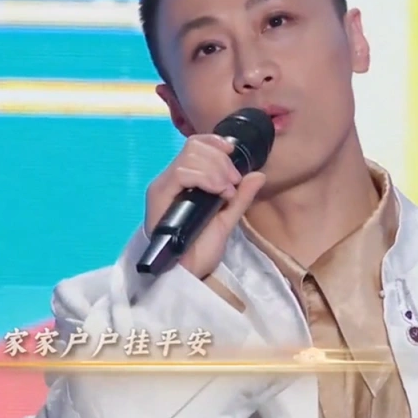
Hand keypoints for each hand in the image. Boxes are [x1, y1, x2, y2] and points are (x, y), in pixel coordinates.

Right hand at [144, 134, 265, 277]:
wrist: (187, 275)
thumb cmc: (201, 250)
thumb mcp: (228, 219)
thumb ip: (241, 197)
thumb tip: (259, 174)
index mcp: (184, 182)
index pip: (194, 145)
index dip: (215, 143)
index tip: (233, 154)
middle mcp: (170, 181)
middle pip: (194, 147)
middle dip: (221, 160)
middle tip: (233, 183)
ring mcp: (163, 188)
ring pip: (189, 156)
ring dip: (216, 169)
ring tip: (226, 191)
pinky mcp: (158, 197)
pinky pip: (181, 172)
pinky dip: (206, 178)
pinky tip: (218, 193)